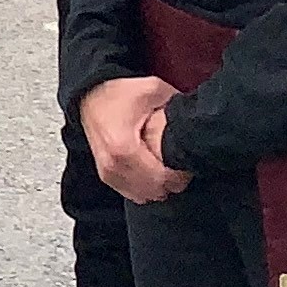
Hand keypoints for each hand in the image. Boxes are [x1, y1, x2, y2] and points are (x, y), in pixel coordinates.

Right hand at [79, 75, 187, 204]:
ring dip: (160, 186)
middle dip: (172, 182)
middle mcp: (113, 166)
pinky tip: (152, 171)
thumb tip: (197, 119)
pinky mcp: (106, 176)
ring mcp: (108, 173)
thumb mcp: (152, 90)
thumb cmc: (117, 93)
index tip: (188, 163)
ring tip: (166, 168)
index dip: (181, 174)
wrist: (89, 95)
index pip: (162, 178)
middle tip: (180, 166)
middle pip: (155, 191)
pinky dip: (146, 187)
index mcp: (123, 148)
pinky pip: (133, 194)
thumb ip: (177, 105)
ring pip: (145, 196)